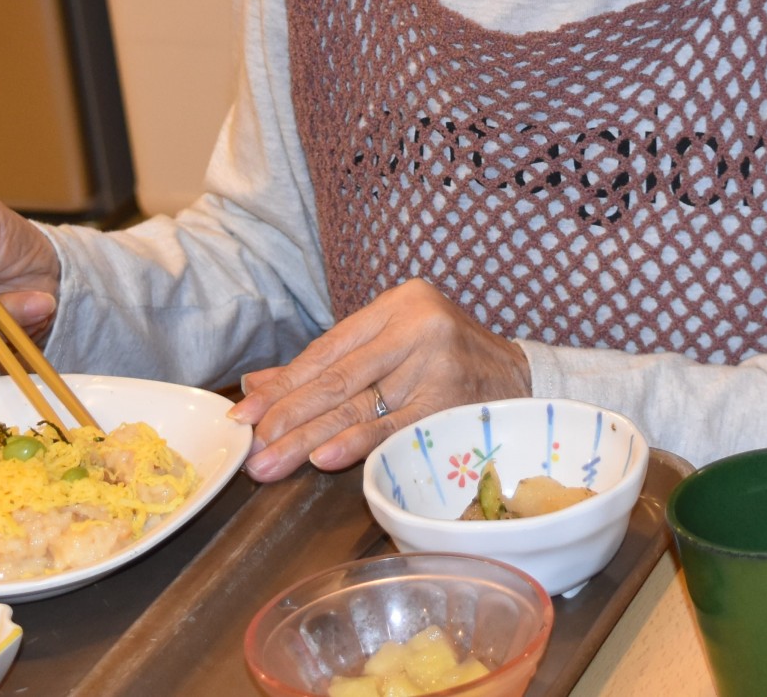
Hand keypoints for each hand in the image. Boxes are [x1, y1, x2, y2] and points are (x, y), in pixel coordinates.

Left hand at [230, 278, 530, 481]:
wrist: (522, 379)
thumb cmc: (448, 360)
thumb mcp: (393, 343)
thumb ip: (330, 362)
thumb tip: (256, 384)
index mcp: (398, 304)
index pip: (328, 348)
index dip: (283, 384)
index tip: (245, 415)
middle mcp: (416, 327)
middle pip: (338, 379)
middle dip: (287, 417)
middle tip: (249, 449)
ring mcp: (435, 364)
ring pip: (358, 406)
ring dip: (308, 439)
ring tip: (270, 463)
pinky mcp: (449, 401)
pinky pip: (392, 428)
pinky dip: (355, 445)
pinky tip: (323, 458)